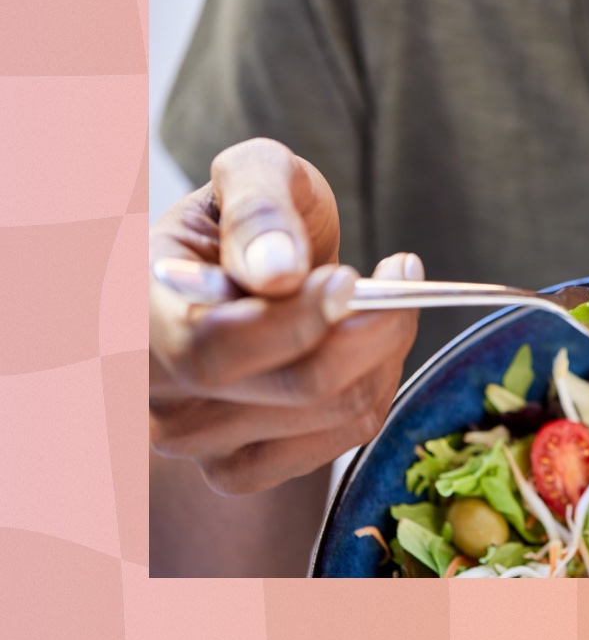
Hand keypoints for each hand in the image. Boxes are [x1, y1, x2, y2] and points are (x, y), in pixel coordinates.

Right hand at [149, 138, 419, 494]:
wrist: (255, 260)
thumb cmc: (251, 212)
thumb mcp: (254, 173)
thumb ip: (259, 208)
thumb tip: (277, 272)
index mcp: (136, 314)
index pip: (215, 349)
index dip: (297, 322)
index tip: (349, 278)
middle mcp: (155, 393)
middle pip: (294, 388)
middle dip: (371, 328)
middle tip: (401, 272)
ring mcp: (197, 441)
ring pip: (334, 412)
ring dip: (387, 348)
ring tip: (391, 293)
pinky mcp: (244, 466)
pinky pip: (344, 437)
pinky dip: (380, 382)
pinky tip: (375, 340)